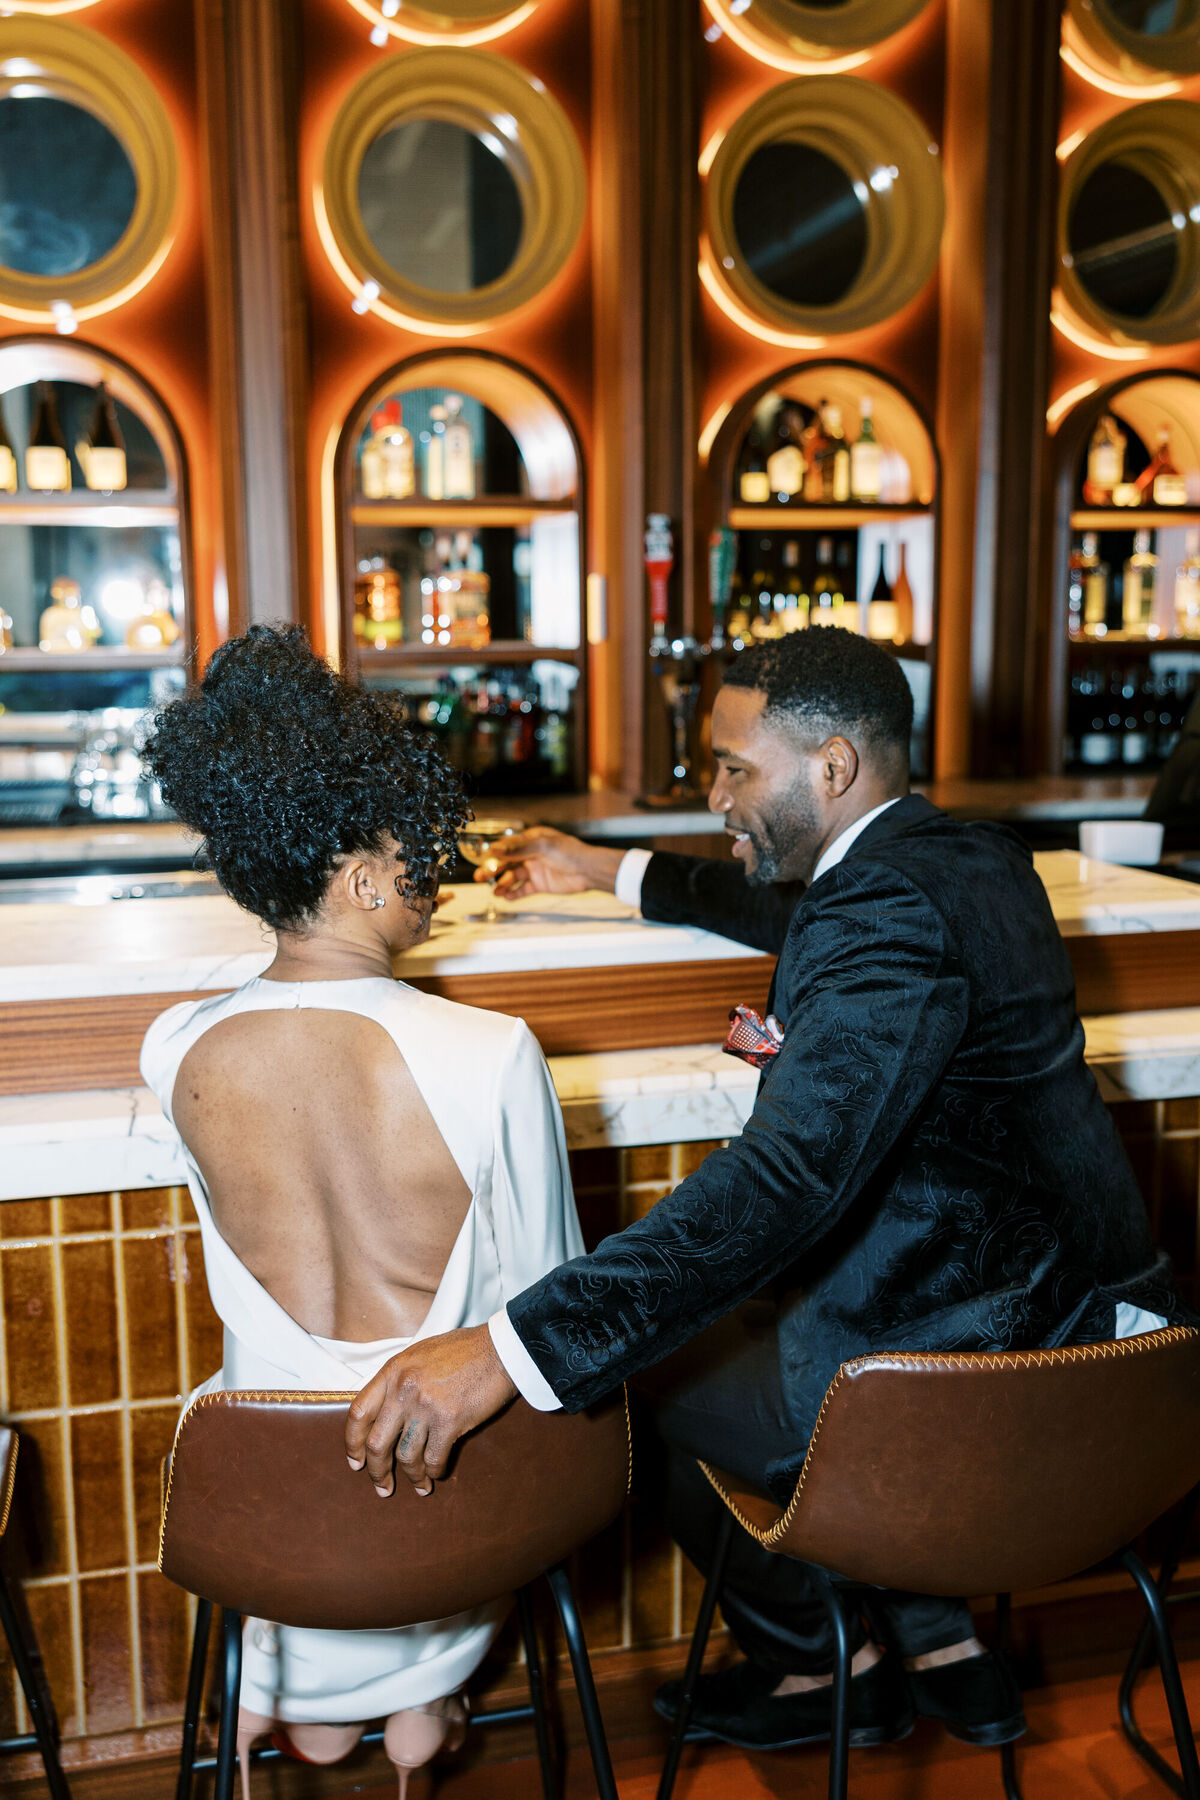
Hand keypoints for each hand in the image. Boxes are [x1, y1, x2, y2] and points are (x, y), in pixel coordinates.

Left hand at [344, 1323, 517, 1496]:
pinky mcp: (450, 1420)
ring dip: (412, 1476)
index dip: (353, 1443)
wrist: (499, 1349)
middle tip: (382, 1487)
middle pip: (377, 1442)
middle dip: (377, 1471)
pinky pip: (434, 1458)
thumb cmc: (463, 1350)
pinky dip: (435, 1471)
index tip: (356, 1462)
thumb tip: (386, 1410)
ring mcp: (426, 1405)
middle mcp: (403, 1389)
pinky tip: (437, 1474)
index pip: (358, 1413)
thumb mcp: (420, 1355)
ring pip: (406, 1456)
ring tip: (419, 1485)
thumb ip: (399, 1380)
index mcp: (393, 1371)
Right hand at [479, 827, 623, 898]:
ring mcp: (536, 870)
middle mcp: (531, 854)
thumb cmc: (570, 852)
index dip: (495, 852)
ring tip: (494, 891)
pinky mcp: (541, 885)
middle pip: (507, 862)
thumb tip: (495, 848)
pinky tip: (505, 897)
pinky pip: (523, 889)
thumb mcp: (542, 846)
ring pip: (513, 877)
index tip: (482, 858)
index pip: (508, 846)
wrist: (589, 871)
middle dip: (493, 869)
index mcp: (532, 840)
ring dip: (502, 884)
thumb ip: (518, 849)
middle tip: (480, 876)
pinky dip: (514, 893)